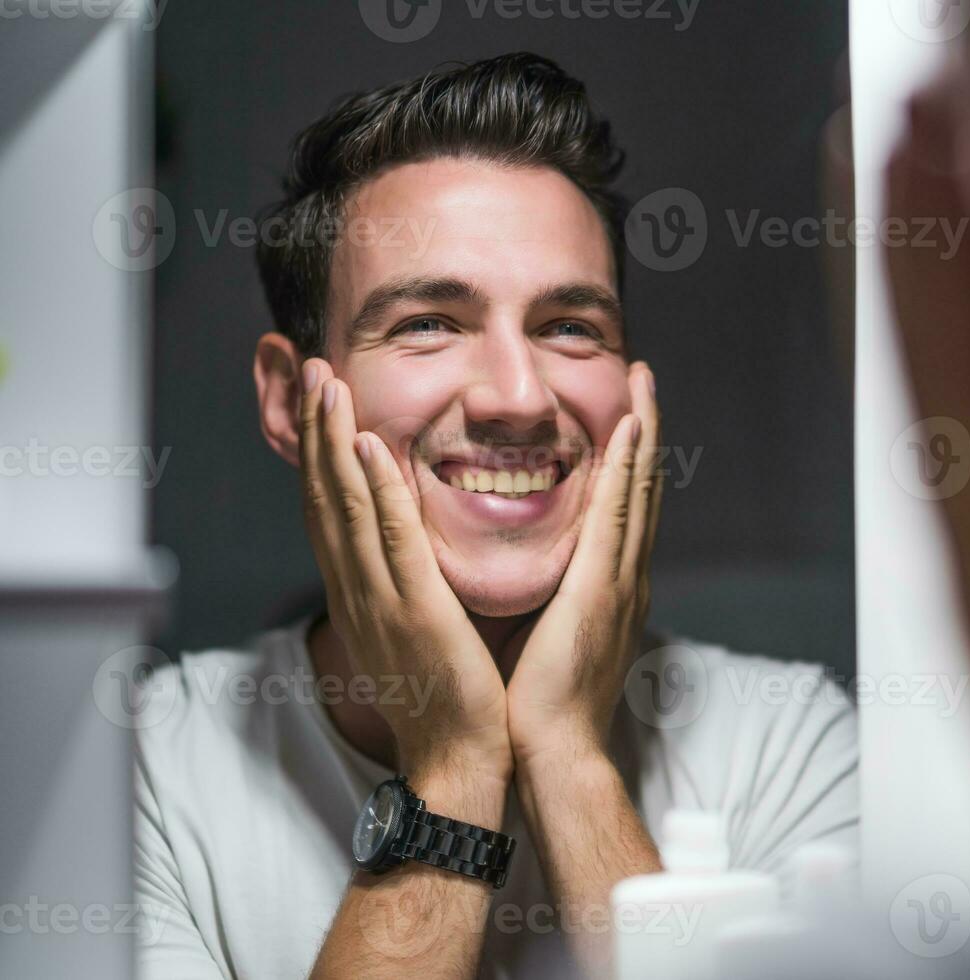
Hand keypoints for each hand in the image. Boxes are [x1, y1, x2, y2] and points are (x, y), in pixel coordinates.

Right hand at [298, 358, 512, 786]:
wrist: (458, 761)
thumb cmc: (449, 699)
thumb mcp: (417, 629)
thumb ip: (409, 583)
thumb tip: (414, 544)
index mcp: (362, 595)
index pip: (333, 510)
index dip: (323, 452)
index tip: (323, 399)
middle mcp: (359, 591)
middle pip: (327, 496)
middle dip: (317, 429)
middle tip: (311, 368)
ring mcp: (381, 601)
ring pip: (348, 507)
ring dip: (336, 441)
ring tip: (329, 384)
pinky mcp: (415, 612)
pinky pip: (391, 541)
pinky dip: (375, 491)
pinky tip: (366, 447)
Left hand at [503, 362, 661, 767]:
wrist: (553, 751)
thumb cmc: (539, 702)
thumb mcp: (544, 632)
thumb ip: (544, 592)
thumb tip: (524, 566)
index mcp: (608, 585)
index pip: (623, 507)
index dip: (628, 457)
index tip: (624, 411)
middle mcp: (624, 574)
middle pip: (641, 486)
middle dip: (644, 428)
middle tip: (644, 376)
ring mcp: (620, 579)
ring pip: (637, 489)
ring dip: (641, 431)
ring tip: (642, 383)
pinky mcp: (601, 588)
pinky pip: (615, 515)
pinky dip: (625, 471)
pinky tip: (625, 431)